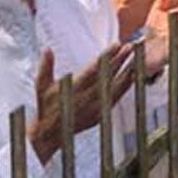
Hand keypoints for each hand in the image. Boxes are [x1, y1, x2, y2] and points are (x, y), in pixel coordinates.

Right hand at [28, 45, 133, 163]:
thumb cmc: (46, 107)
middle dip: (121, 60)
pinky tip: (132, 77)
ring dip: (126, 72)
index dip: (107, 56)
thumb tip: (48, 49)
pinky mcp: (100, 114)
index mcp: (75, 89)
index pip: (95, 69)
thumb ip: (45, 67)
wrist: (50, 133)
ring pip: (116, 87)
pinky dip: (125, 87)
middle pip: (108, 76)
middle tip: (130, 46)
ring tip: (136, 59)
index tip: (117, 44)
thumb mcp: (41, 85)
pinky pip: (116, 98)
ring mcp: (96, 107)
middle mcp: (88, 98)